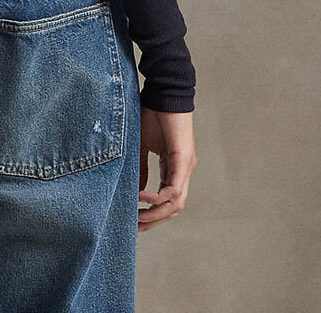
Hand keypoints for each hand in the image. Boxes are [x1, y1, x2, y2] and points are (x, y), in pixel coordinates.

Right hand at [137, 108, 195, 233]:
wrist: (163, 92)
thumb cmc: (152, 114)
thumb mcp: (142, 146)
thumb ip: (141, 169)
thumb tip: (137, 191)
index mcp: (174, 169)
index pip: (168, 202)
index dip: (153, 215)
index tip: (135, 223)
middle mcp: (183, 171)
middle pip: (174, 209)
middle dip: (154, 221)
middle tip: (135, 228)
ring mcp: (185, 167)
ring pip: (176, 203)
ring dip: (156, 213)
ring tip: (137, 216)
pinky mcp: (183, 159)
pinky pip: (174, 188)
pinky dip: (159, 196)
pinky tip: (143, 197)